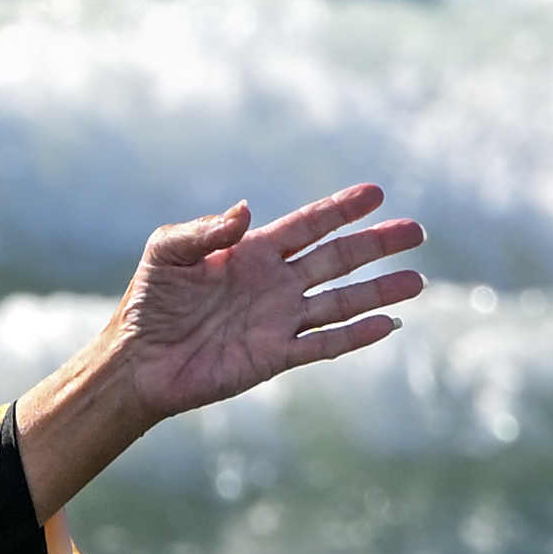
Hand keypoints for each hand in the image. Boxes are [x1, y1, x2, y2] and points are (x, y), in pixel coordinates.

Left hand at [94, 185, 421, 422]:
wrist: (135, 360)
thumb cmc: (147, 302)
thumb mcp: (166, 254)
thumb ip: (203, 231)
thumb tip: (244, 210)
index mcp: (252, 254)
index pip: (307, 225)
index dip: (340, 210)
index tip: (375, 193)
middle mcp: (274, 283)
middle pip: (336, 258)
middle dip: (375, 244)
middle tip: (415, 230)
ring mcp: (278, 319)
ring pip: (341, 301)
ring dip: (378, 291)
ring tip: (416, 281)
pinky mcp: (275, 356)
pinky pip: (324, 344)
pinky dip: (356, 336)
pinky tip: (388, 324)